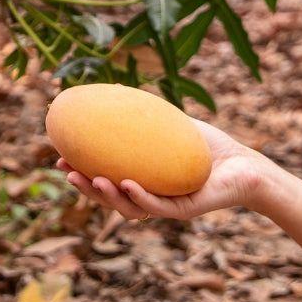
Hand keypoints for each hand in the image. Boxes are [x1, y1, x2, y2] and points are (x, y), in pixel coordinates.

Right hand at [58, 119, 270, 220]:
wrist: (243, 162)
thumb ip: (141, 112)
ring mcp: (167, 206)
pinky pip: (159, 208)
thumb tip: (109, 90)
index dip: (80, 173)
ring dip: (108, 197)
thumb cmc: (203, 144)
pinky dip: (140, 197)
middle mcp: (150, 196)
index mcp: (140, 179)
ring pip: (130, 208)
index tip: (59, 159)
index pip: (103, 178)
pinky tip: (126, 184)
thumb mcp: (167, 122)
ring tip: (94, 180)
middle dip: (86, 189)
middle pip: (110, 198)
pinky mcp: (186, 210)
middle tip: (67, 172)